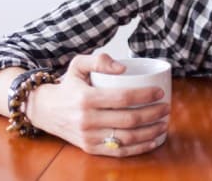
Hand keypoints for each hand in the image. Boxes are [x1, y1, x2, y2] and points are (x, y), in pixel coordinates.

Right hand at [26, 53, 169, 156]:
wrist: (44, 109)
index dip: (145, 96)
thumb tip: (123, 68)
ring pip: (127, 138)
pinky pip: (119, 151)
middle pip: (129, 119)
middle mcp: (87, 120)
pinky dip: (139, 148)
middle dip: (153, 114)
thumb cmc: (67, 85)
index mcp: (86, 98)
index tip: (160, 92)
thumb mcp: (77, 64)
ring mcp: (89, 137)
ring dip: (150, 132)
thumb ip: (99, 60)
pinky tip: (153, 140)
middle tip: (166, 108)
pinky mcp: (90, 148)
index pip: (123, 98)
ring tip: (163, 123)